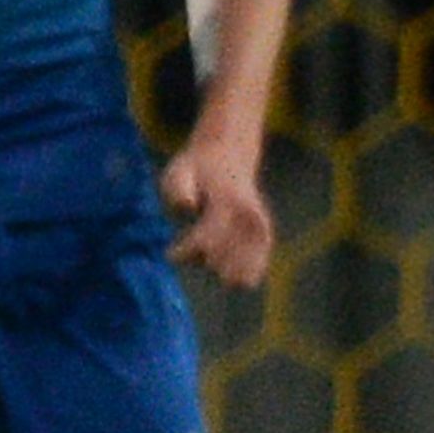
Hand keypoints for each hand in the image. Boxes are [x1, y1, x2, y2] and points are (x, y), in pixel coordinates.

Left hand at [159, 121, 273, 285]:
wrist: (228, 153)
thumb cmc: (196, 168)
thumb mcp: (179, 170)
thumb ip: (178, 189)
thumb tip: (187, 207)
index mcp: (226, 200)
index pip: (208, 236)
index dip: (187, 250)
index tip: (169, 255)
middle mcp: (246, 214)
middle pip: (224, 255)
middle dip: (204, 259)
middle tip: (194, 252)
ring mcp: (258, 222)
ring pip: (246, 263)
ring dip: (226, 269)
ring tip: (213, 263)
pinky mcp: (264, 230)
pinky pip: (259, 260)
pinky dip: (248, 269)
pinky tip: (238, 280)